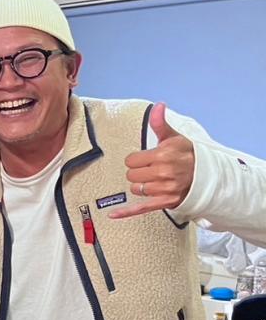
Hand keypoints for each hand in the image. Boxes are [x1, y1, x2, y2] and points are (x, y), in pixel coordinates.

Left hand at [110, 103, 194, 218]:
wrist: (207, 176)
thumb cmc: (188, 155)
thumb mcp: (174, 137)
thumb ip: (160, 123)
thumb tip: (158, 105)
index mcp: (163, 155)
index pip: (131, 160)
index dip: (137, 160)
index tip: (147, 159)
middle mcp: (163, 173)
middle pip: (131, 175)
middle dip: (138, 172)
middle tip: (152, 169)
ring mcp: (164, 189)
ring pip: (136, 189)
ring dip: (142, 185)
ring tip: (156, 180)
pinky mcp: (165, 202)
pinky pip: (141, 208)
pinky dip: (126, 212)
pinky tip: (113, 214)